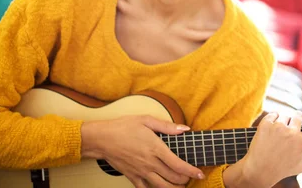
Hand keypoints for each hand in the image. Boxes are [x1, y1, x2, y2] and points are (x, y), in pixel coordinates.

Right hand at [81, 115, 203, 187]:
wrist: (102, 139)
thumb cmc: (123, 127)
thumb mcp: (146, 120)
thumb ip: (167, 126)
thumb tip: (185, 129)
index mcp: (156, 148)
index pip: (178, 165)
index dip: (191, 171)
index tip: (200, 174)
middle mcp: (150, 163)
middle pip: (173, 178)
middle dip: (185, 180)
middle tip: (192, 178)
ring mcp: (141, 172)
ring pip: (161, 187)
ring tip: (181, 186)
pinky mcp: (132, 177)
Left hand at [240, 109, 301, 186]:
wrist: (259, 170)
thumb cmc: (281, 170)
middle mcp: (293, 133)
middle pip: (298, 115)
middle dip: (295, 120)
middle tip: (289, 129)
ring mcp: (278, 127)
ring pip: (284, 115)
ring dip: (282, 122)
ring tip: (277, 135)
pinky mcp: (266, 124)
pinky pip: (273, 114)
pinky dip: (272, 120)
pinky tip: (270, 130)